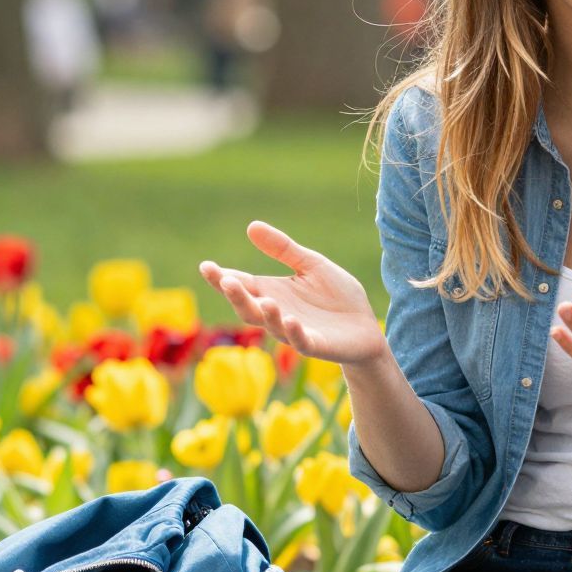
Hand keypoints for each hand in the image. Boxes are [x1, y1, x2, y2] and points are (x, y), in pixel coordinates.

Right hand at [199, 221, 387, 366]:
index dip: (222, 278)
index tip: (206, 266)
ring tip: (265, 300)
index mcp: (272, 292)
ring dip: (267, 314)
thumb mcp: (311, 264)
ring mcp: (294, 331)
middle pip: (248, 307)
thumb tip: (251, 226)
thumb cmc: (335, 296)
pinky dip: (294, 332)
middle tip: (225, 280)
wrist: (365, 325)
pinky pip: (300, 341)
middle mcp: (277, 313)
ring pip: (272, 326)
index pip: (242, 284)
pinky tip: (291, 320)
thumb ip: (283, 249)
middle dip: (236, 296)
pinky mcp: (315, 345)